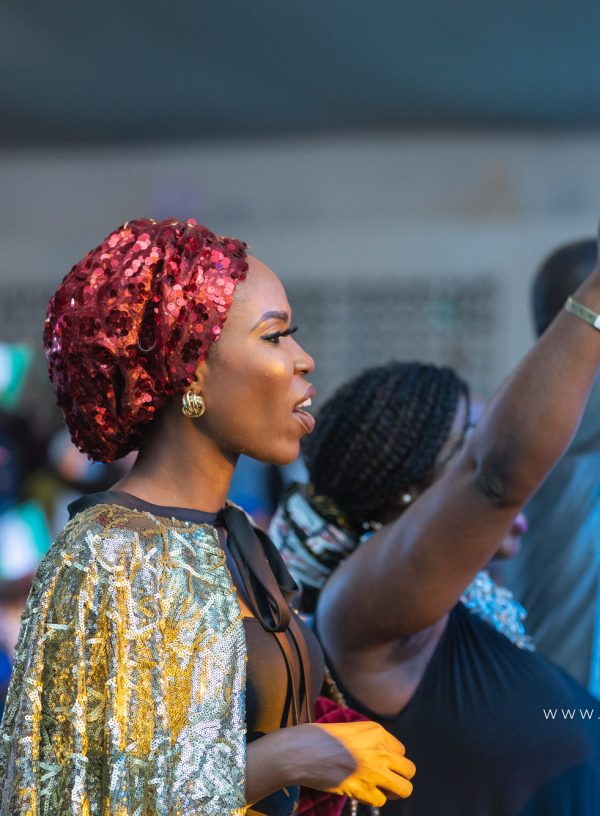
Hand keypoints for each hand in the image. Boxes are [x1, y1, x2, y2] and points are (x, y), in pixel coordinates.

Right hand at [292, 720, 414, 807]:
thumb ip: (370, 741)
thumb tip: (382, 758)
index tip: (379, 763)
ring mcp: (375, 770)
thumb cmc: (320, 738)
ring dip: (392, 791)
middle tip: (384, 780)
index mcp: (377, 731)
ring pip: (404, 789)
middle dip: (398, 777)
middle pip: (409, 770)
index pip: (401, 751)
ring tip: (377, 788)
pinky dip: (372, 799)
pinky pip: (381, 800)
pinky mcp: (365, 789)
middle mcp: (380, 750)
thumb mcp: (350, 729)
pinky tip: (359, 790)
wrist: (302, 751)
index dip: (391, 760)